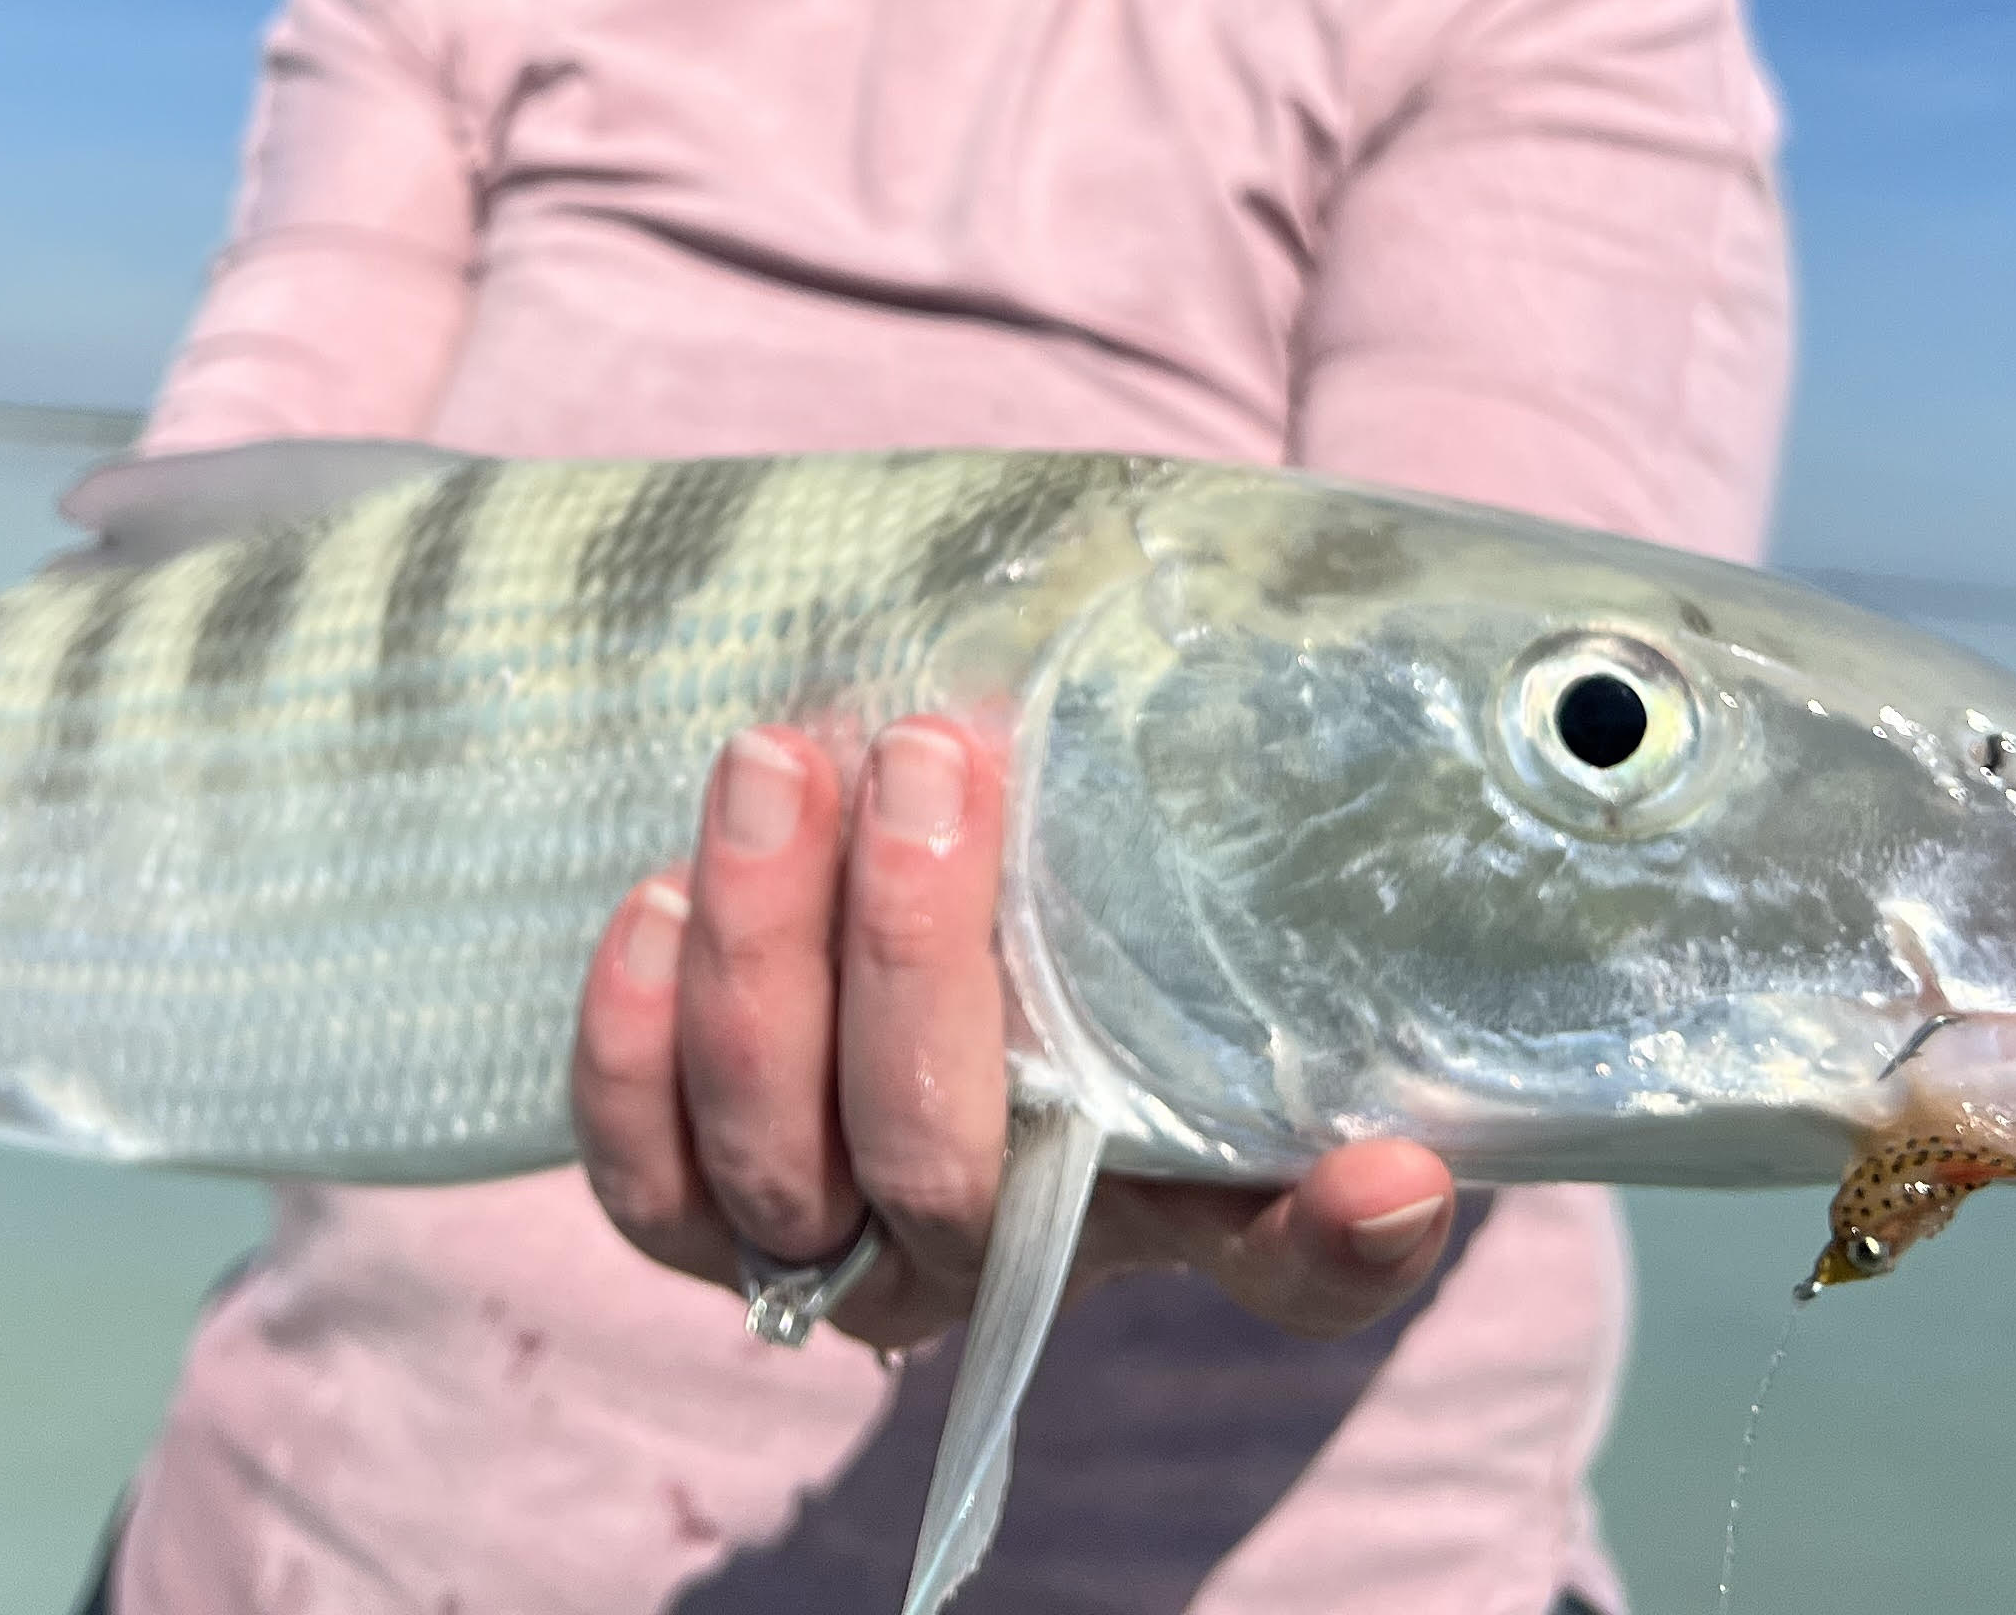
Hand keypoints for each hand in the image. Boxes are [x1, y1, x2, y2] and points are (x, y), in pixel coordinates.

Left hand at [569, 717, 1458, 1349]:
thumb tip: (1281, 799)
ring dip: (760, 953)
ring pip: (773, 1166)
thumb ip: (1225, 855)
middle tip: (926, 754)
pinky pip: (644, 1177)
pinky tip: (653, 899)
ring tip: (774, 765)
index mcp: (1171, 1196)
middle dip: (913, 951)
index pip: (1286, 1262)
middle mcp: (1003, 1259)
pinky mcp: (697, 1219)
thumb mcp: (1161, 878)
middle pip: (943, 1169)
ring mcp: (840, 1252)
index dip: (1336, 1240)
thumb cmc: (1062, 902)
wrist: (913, 925)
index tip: (1387, 1172)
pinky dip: (628, 1046)